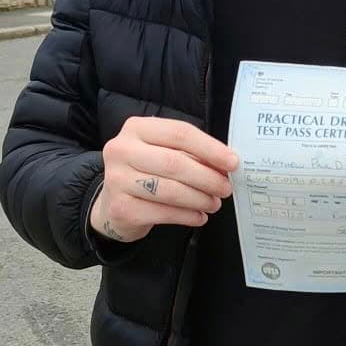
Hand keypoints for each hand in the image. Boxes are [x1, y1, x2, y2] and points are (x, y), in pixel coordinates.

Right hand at [90, 118, 237, 244]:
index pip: (180, 133)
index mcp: (136, 128)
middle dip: (207, 178)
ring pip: (170, 190)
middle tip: (225, 188)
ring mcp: (117, 180)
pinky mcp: (121, 208)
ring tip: (214, 203)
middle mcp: (122, 150)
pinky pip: (162, 213)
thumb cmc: (145, 172)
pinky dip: (187, 216)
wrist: (113, 203)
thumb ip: (190, 154)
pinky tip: (198, 216)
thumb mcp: (162, 153)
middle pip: (175, 163)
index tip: (232, 162)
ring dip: (199, 199)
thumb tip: (225, 165)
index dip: (210, 148)